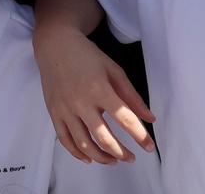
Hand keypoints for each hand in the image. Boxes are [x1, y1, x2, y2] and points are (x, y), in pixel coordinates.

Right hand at [34, 25, 154, 163]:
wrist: (55, 45)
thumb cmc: (86, 55)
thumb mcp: (113, 70)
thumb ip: (132, 95)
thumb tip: (150, 118)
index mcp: (100, 89)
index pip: (124, 119)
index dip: (140, 136)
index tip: (149, 147)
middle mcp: (81, 102)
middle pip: (104, 137)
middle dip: (121, 153)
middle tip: (131, 157)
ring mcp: (65, 109)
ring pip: (84, 144)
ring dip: (101, 157)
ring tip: (113, 160)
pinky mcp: (54, 112)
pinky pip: (65, 140)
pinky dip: (77, 153)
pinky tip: (89, 158)